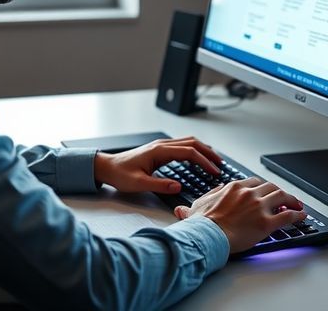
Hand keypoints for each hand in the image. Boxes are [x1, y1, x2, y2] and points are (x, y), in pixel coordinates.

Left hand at [93, 136, 222, 193]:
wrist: (107, 167)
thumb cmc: (120, 174)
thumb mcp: (139, 184)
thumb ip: (159, 185)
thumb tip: (178, 186)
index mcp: (159, 151)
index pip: (189, 152)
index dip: (204, 162)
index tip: (214, 171)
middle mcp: (162, 145)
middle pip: (192, 143)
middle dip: (208, 153)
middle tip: (220, 165)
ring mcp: (161, 145)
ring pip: (188, 142)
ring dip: (203, 150)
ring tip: (214, 161)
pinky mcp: (160, 149)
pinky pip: (182, 146)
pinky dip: (194, 150)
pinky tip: (198, 159)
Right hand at [174, 177, 306, 253]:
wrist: (207, 236)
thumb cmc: (201, 224)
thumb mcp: (196, 207)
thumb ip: (197, 204)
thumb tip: (184, 207)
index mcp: (235, 187)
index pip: (254, 182)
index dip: (263, 188)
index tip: (266, 193)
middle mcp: (249, 193)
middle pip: (271, 187)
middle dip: (279, 192)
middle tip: (284, 198)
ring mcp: (259, 207)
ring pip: (282, 196)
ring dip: (292, 200)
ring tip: (297, 205)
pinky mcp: (266, 223)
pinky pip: (288, 215)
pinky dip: (297, 214)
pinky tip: (301, 216)